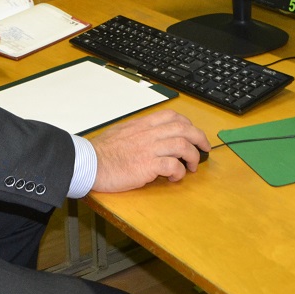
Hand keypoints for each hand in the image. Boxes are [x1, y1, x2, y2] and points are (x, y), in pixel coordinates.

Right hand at [89, 109, 209, 192]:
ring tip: (192, 166)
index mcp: (143, 124)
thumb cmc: (102, 151)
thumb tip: (152, 137)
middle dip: (199, 138)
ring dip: (193, 156)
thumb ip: (139, 132)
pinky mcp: (147, 165)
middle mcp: (148, 133)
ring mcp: (149, 148)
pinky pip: (173, 165)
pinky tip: (175, 177)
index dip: (188, 123)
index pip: (172, 116)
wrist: (89, 163)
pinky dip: (179, 172)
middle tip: (205, 149)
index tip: (193, 133)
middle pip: (183, 128)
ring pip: (182, 145)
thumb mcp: (122, 132)